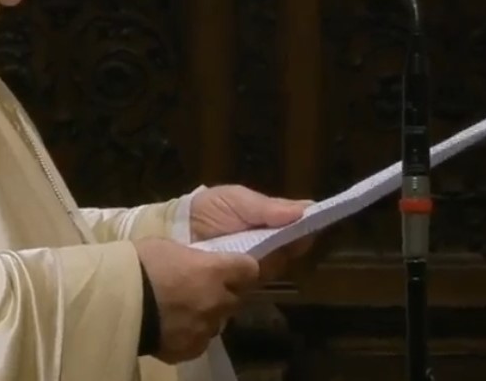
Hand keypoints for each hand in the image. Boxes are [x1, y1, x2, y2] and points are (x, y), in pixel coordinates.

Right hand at [133, 238, 258, 363]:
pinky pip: (199, 342)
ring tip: (182, 311)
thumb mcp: (166, 247)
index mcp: (214, 271)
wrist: (113, 302)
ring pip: (217, 322)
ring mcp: (205, 329)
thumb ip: (191, 257)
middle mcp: (217, 301)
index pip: (250, 270)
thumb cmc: (139, 265)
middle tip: (201, 289)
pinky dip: (190, 335)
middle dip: (223, 293)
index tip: (231, 268)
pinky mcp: (190, 350)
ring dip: (206, 315)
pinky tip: (171, 328)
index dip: (241, 268)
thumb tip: (196, 264)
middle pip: (235, 298)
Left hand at [190, 184, 316, 280]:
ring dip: (267, 258)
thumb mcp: (236, 199)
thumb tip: (305, 208)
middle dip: (287, 245)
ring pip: (273, 268)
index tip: (312, 226)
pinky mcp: (237, 285)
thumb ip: (266, 206)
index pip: (298, 229)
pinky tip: (241, 261)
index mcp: (269, 224)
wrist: (173, 229)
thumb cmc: (206, 209)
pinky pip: (252, 282)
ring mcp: (253, 268)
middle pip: (290, 252)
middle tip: (279, 237)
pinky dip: (248, 272)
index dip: (306, 229)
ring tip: (252, 245)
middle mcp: (267, 248)